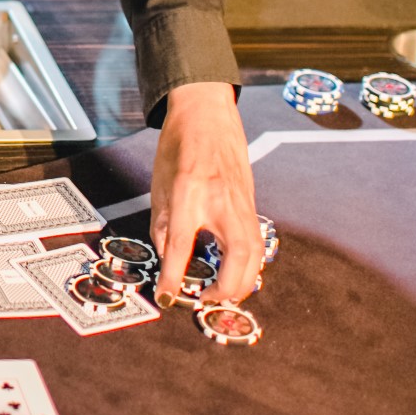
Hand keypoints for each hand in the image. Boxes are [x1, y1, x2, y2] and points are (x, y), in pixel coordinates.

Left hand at [150, 83, 262, 306]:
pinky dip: (249, 264)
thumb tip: (168, 258)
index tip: (167, 297)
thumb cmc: (179, 145)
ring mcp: (241, 202)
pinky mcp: (251, 204)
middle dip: (225, 288)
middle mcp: (220, 200)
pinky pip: (256, 242)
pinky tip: (236, 272)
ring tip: (222, 293)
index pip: (182, 244)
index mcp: (189, 192)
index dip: (173, 276)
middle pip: (236, 257)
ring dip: (242, 281)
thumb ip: (163, 225)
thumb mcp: (159, 185)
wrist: (207, 115)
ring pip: (254, 254)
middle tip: (206, 299)